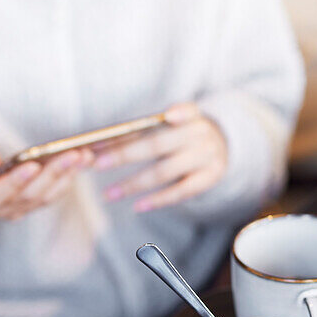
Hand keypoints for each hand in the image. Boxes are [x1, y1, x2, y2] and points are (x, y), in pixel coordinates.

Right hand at [0, 129, 92, 220]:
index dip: (16, 181)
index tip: (33, 165)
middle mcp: (3, 208)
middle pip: (31, 195)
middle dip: (54, 173)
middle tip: (74, 153)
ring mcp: (20, 209)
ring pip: (47, 196)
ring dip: (68, 175)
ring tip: (84, 155)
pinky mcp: (34, 204)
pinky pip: (54, 194)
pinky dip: (69, 178)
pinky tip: (82, 162)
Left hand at [92, 102, 226, 211]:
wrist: (219, 148)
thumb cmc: (181, 134)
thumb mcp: (170, 125)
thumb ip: (139, 131)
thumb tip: (96, 144)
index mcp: (191, 115)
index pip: (186, 111)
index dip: (180, 112)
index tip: (169, 115)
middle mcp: (201, 135)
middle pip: (160, 144)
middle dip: (126, 154)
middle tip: (99, 163)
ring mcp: (207, 158)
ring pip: (165, 171)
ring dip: (133, 184)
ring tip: (109, 194)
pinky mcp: (208, 179)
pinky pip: (181, 192)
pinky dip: (158, 200)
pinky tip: (137, 206)